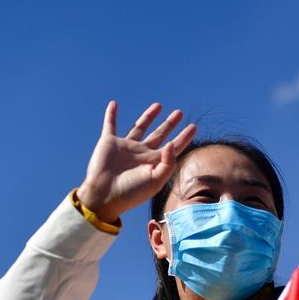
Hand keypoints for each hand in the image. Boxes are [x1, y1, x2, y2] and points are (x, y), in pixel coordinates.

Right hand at [77, 101, 197, 222]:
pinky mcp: (109, 142)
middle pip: (160, 135)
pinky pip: (110, 125)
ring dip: (149, 116)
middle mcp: (142, 153)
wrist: (105, 195)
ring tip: (159, 105)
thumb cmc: (131, 192)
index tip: (193, 126)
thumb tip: (172, 144)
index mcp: (154, 163)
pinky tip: (114, 104)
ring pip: (140, 127)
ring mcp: (126, 147)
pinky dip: (111, 114)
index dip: (184, 137)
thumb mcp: (156, 181)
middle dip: (170, 124)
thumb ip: (168, 163)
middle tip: (179, 113)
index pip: (173, 147)